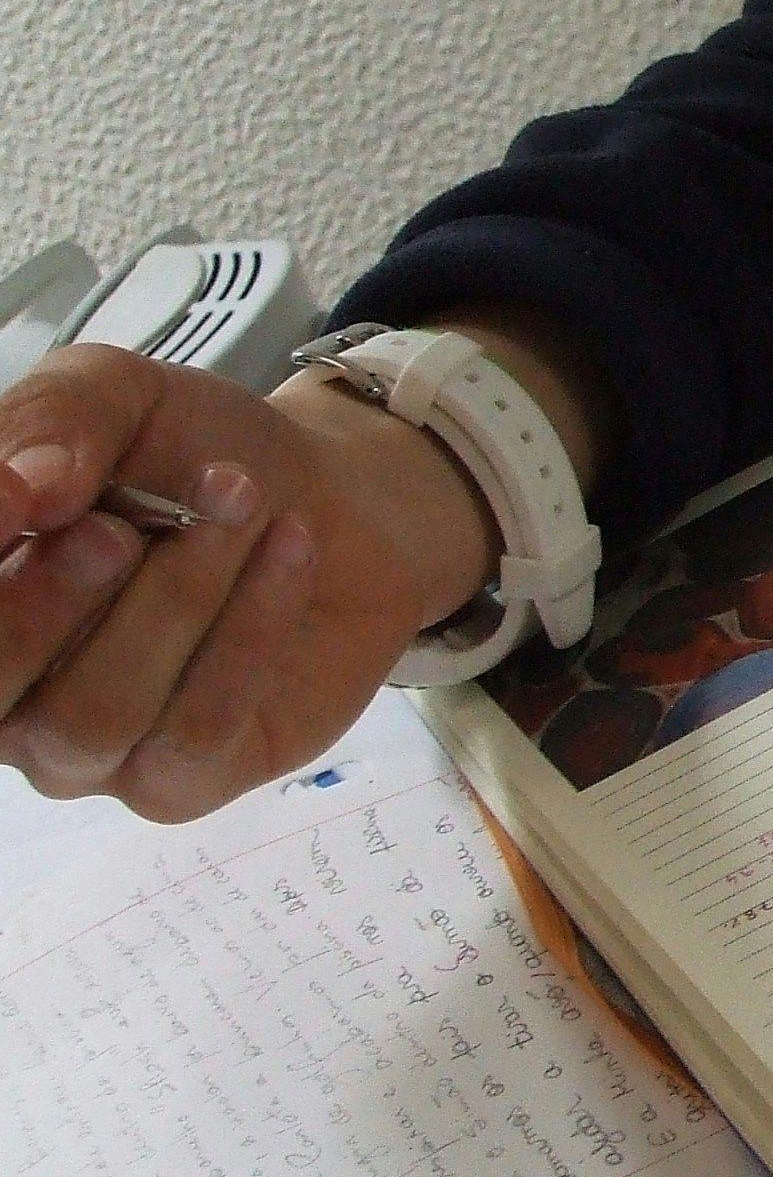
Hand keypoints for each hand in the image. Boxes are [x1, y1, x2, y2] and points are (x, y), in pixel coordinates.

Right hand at [0, 345, 499, 820]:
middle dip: (57, 594)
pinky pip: (197, 730)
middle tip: (123, 525)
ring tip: (238, 504)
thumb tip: (15, 488)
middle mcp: (6, 693)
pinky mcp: (182, 781)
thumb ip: (53, 420)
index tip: (25, 494)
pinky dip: (252, 625)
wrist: (336, 493)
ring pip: (100, 711)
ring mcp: (85, 750)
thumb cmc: (199, 455)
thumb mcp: (118, 395)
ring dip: (180, 596)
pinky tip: (290, 547)